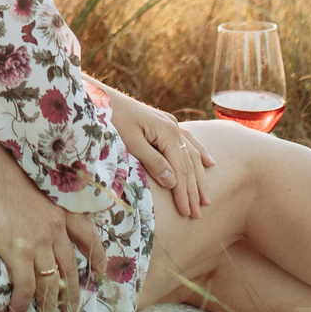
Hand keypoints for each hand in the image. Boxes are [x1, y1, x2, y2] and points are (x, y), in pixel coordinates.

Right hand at [0, 159, 109, 311]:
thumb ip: (40, 208)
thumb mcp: (33, 190)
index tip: (102, 270)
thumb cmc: (2, 177)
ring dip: (50, 305)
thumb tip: (33, 221)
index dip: (97, 254)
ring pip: (51, 282)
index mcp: (60, 213)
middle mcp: (55, 230)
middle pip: (70, 268)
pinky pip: (26, 285)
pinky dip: (22, 302)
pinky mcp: (19, 250)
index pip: (87, 235)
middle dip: (72, 294)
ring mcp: (39, 241)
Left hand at [100, 88, 215, 219]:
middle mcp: (174, 127)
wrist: (101, 97)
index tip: (187, 212)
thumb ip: (153, 161)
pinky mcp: (165, 124)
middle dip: (194, 190)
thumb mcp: (131, 143)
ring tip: (206, 198)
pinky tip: (209, 163)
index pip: (180, 170)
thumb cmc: (113, 119)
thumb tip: (173, 183)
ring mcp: (171, 124)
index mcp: (167, 132)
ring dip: (199, 177)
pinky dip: (199, 153)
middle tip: (198, 214)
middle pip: (189, 164)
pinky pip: (188, 141)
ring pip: (191, 154)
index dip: (184, 193)